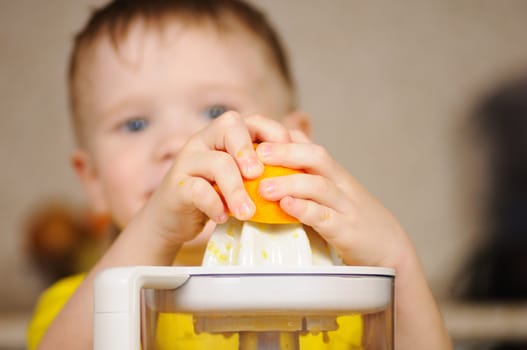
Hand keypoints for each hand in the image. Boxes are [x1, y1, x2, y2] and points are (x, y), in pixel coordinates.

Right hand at [142, 112, 292, 248]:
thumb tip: (301, 166)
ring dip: (237, 190)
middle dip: (250, 151)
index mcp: (224, 134)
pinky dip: (214, 205)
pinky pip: (197, 190)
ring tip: (248, 213)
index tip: (290, 159)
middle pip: (230, 127)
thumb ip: (261, 168)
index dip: (273, 134)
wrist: (173, 217)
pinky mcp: (176, 185)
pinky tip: (223, 218)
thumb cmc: (215, 194)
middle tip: (260, 176)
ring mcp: (188, 160)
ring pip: (217, 163)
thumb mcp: (239, 178)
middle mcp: (204, 140)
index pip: (252, 120)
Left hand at [255, 133, 410, 267]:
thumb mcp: (334, 195)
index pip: (310, 146)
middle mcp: (341, 184)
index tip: (257, 136)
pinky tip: (286, 207)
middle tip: (258, 153)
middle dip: (285, 152)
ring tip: (263, 188)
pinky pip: (324, 216)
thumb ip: (309, 180)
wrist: (390, 249)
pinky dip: (304, 210)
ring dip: (289, 183)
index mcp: (335, 174)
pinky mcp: (347, 231)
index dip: (284, 139)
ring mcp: (346, 206)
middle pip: (316, 157)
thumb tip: (277, 169)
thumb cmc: (353, 220)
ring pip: (319, 185)